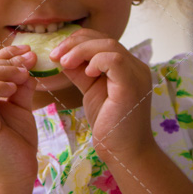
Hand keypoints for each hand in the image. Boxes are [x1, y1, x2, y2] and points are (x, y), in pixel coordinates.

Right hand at [0, 45, 37, 190]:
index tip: (28, 50)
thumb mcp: (21, 109)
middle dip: (7, 59)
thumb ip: (21, 89)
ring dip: (3, 70)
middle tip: (29, 58)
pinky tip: (13, 88)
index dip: (6, 54)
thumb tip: (27, 68)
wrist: (15, 177)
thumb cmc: (17, 145)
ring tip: (23, 72)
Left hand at [50, 29, 154, 166]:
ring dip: (81, 50)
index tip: (58, 53)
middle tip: (56, 54)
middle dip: (76, 43)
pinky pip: (115, 61)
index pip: (102, 41)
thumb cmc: (110, 125)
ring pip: (109, 46)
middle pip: (105, 39)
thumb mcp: (91, 91)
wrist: (124, 153)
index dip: (78, 41)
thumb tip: (63, 57)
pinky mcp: (132, 86)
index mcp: (126, 66)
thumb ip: (80, 73)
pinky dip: (97, 61)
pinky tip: (86, 72)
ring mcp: (136, 75)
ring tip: (64, 62)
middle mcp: (135, 67)